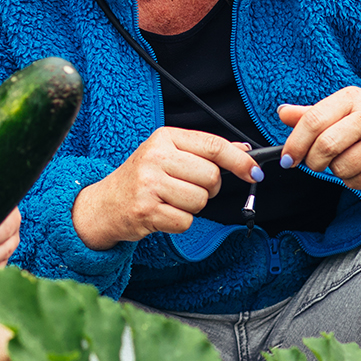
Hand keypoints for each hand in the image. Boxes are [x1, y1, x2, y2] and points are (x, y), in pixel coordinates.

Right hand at [72, 128, 260, 249]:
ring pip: (200, 200)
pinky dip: (180, 221)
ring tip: (170, 200)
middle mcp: (155, 158)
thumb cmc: (142, 178)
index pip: (213, 146)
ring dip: (192, 207)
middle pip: (211, 177)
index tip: (255, 172)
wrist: (105, 204)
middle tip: (187, 188)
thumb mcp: (169, 155)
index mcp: (164, 138)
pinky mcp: (146, 210)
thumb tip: (244, 151)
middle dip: (208, 188)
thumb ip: (204, 151)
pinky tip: (162, 213)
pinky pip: (186, 220)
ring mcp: (149, 184)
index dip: (240, 161)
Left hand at [276, 88, 360, 188]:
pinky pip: (358, 181)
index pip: (314, 120)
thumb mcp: (345, 106)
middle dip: (312, 161)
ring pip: (342, 168)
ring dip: (333, 171)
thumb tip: (283, 113)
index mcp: (352, 99)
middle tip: (312, 162)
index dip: (295, 143)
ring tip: (340, 160)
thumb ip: (312, 112)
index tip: (287, 157)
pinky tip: (358, 167)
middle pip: (326, 146)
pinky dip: (351, 179)